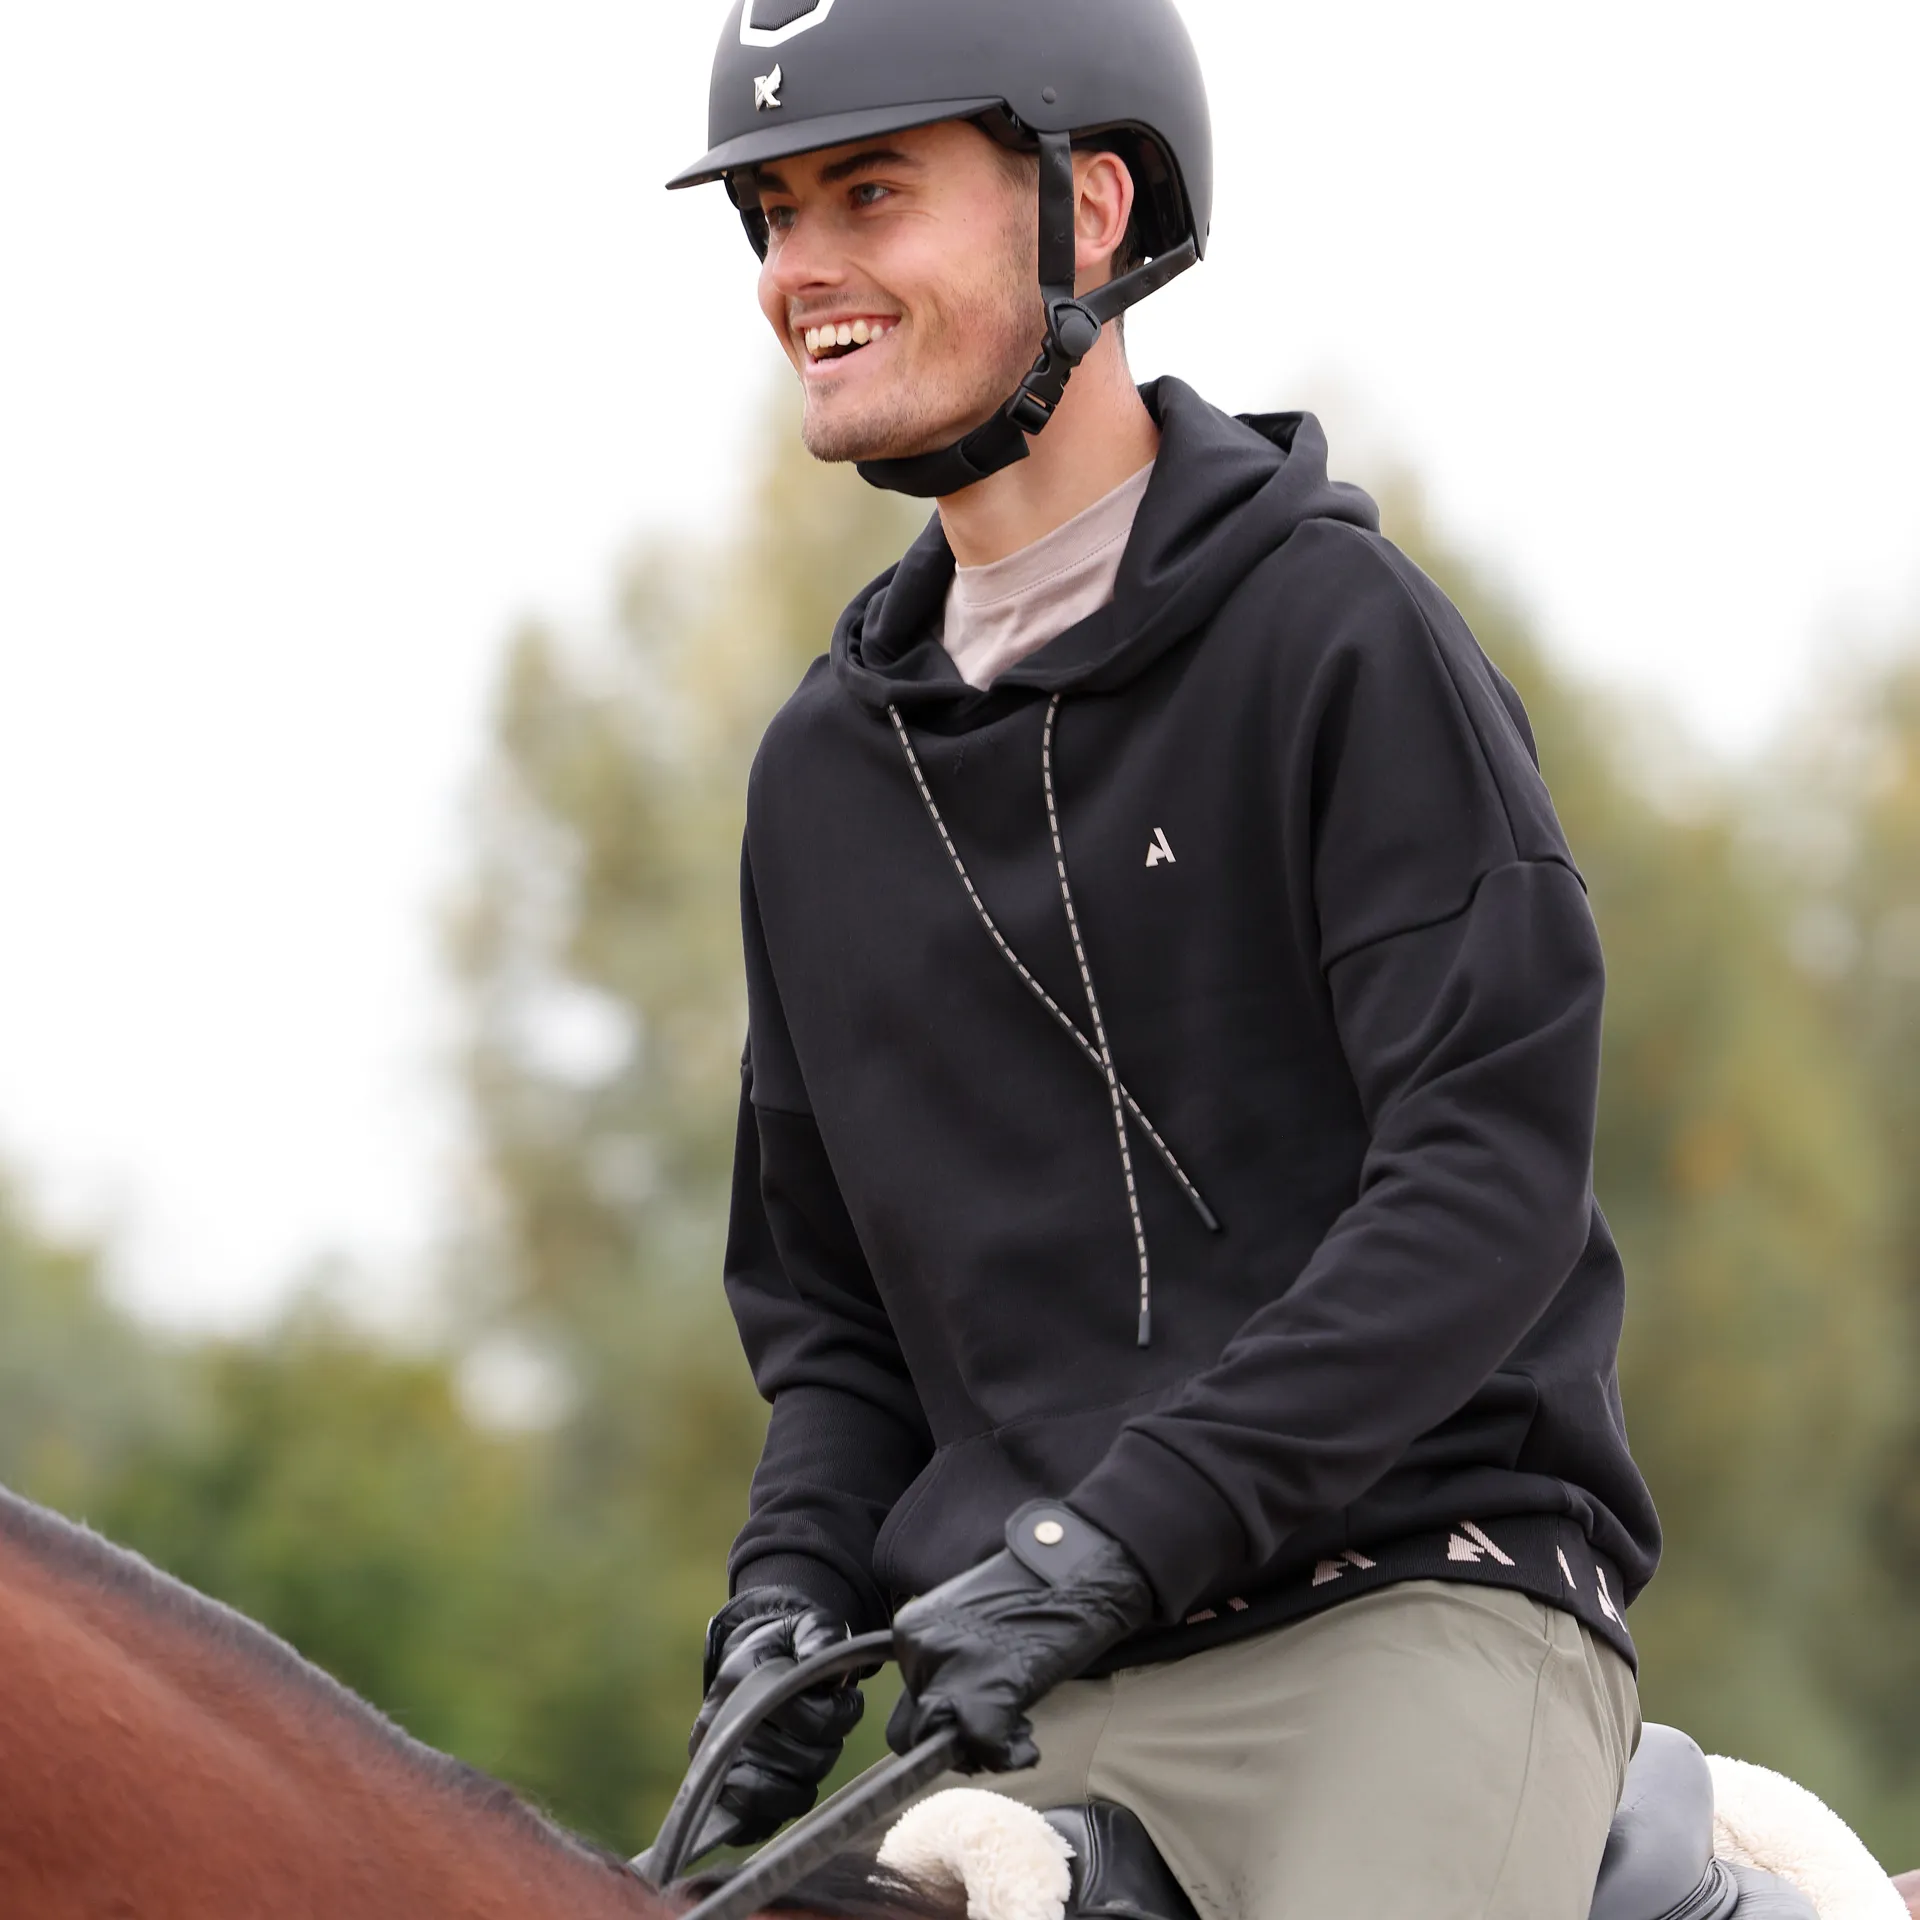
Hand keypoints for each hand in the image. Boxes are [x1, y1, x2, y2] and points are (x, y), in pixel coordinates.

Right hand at [689, 1587, 864, 1845]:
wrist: (757, 1661)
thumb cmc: (787, 1646)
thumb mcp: (806, 1626)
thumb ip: (818, 1636)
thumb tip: (820, 1660)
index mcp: (740, 1682)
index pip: (805, 1717)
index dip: (837, 1712)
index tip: (846, 1696)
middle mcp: (719, 1728)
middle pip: (800, 1761)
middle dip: (827, 1743)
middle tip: (830, 1722)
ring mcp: (716, 1767)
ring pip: (784, 1795)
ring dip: (811, 1772)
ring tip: (813, 1745)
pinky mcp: (722, 1797)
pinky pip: (757, 1824)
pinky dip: (785, 1805)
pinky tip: (796, 1777)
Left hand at [886, 1502, 1154, 1772]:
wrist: (1073, 1566)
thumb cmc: (1027, 1590)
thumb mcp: (966, 1618)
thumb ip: (944, 1656)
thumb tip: (941, 1707)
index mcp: (909, 1629)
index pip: (903, 1701)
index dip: (938, 1718)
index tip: (969, 1713)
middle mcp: (920, 1650)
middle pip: (912, 1731)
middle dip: (952, 1740)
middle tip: (993, 1729)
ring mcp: (950, 1670)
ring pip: (943, 1746)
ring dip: (979, 1749)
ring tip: (1016, 1727)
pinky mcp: (987, 1691)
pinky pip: (984, 1746)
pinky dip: (1007, 1755)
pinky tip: (1027, 1745)